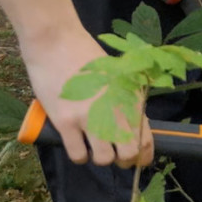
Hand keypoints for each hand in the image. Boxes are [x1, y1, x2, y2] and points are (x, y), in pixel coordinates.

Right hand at [22, 22, 154, 167]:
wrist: (56, 41)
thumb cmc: (86, 56)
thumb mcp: (117, 76)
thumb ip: (125, 101)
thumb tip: (131, 127)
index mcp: (130, 98)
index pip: (145, 140)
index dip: (142, 157)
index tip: (136, 160)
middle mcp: (115, 110)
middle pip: (128, 154)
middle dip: (122, 160)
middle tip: (111, 153)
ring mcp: (90, 117)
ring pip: (104, 159)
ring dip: (98, 158)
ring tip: (91, 147)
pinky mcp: (66, 121)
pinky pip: (78, 155)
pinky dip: (79, 156)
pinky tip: (75, 145)